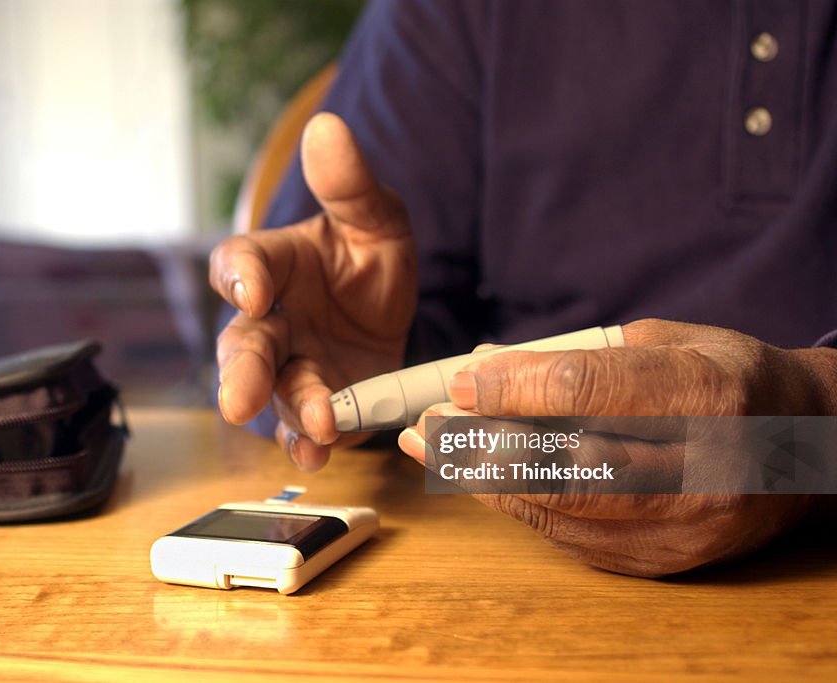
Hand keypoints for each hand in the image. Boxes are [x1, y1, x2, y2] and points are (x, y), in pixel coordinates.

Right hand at [210, 113, 416, 470]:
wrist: (392, 311)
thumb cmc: (369, 257)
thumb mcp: (375, 218)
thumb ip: (350, 184)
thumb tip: (326, 127)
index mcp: (275, 265)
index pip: (240, 263)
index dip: (240, 276)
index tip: (252, 290)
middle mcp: (271, 319)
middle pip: (244, 343)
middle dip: (243, 371)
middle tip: (238, 400)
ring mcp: (291, 366)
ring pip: (276, 391)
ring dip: (290, 410)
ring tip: (313, 427)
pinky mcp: (315, 404)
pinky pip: (303, 427)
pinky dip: (307, 443)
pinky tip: (318, 455)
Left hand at [398, 319, 836, 575]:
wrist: (804, 453)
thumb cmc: (728, 380)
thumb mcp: (671, 341)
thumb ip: (581, 354)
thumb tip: (487, 365)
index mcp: (708, 396)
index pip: (591, 390)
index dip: (515, 387)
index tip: (462, 381)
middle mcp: (702, 471)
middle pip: (569, 463)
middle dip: (484, 444)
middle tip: (429, 427)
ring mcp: (684, 527)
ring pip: (562, 507)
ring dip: (485, 479)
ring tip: (434, 451)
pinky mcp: (663, 561)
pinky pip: (571, 535)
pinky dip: (519, 504)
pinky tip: (480, 478)